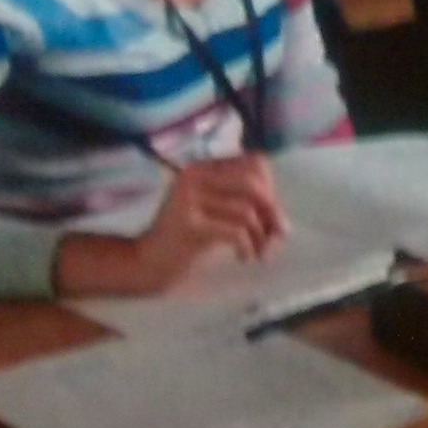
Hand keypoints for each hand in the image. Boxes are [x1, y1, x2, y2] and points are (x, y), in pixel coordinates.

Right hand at [64, 157, 286, 294]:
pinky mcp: (188, 223)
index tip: (271, 215)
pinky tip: (245, 257)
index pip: (255, 163)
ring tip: (258, 252)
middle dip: (272, 211)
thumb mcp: (215, 211)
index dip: (271, 189)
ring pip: (247, 209)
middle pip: (254, 182)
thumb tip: (282, 220)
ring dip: (261, 235)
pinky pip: (235, 230)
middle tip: (276, 237)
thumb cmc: (186, 239)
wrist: (145, 264)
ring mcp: (189, 198)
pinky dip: (248, 246)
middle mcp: (195, 175)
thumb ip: (243, 203)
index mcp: (203, 167)